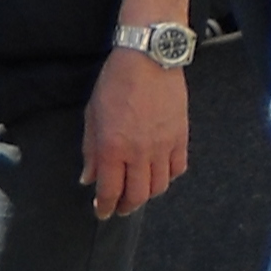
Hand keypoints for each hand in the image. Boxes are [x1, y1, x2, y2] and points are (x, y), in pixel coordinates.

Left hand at [82, 49, 188, 220]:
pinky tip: (160, 172)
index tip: (101, 211)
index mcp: (113, 148)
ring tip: (140, 191)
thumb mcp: (92, 116)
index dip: (104, 207)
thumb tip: (89, 177)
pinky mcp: (181, 136)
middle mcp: (139, 152)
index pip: (109, 191)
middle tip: (120, 207)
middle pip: (137, 195)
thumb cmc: (115, 83)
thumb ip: (91, 151)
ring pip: (159, 186)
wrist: (149, 59)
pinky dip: (169, 176)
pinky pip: (178, 167)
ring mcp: (163, 145)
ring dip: (148, 194)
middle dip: (126, 206)